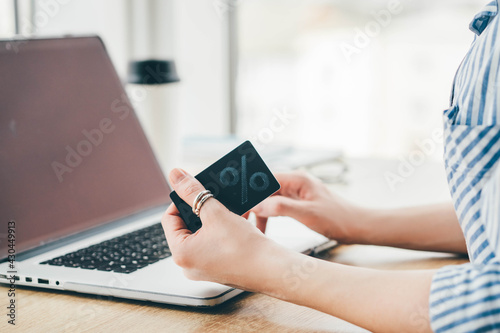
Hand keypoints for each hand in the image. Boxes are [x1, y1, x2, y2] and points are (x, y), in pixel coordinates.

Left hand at [161, 168, 293, 292]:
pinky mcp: (218, 268)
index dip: (182, 200)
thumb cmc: (245, 248)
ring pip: (201, 234)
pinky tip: (233, 221)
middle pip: (185, 226)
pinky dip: (220, 230)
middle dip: (198, 209)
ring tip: (223, 208)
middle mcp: (188, 265)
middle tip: (211, 197)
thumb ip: (193, 192)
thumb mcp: (216, 213)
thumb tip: (176, 175)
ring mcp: (204, 268)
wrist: (272, 269)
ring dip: (211, 218)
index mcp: (181, 254)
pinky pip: (212, 244)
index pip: (169, 218)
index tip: (196, 190)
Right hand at [250, 171, 363, 242]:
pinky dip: (267, 216)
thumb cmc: (338, 218)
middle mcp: (294, 182)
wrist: (356, 226)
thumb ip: (282, 208)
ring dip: (258, 212)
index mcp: (297, 178)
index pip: (264, 179)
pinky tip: (262, 228)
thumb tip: (258, 205)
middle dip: (250, 202)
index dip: (249, 190)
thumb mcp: (308, 214)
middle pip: (263, 188)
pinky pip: (276, 207)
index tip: (237, 203)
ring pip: (268, 199)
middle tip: (239, 216)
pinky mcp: (297, 202)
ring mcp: (295, 192)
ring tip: (248, 226)